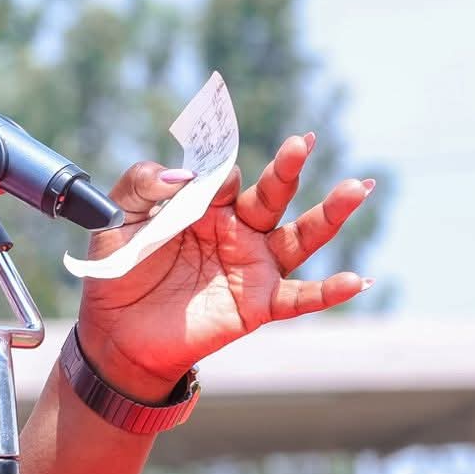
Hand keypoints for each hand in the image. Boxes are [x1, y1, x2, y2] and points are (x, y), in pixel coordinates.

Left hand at [75, 133, 372, 399]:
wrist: (116, 332)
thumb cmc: (121, 271)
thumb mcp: (118, 219)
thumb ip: (141, 185)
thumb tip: (182, 174)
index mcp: (206, 204)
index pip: (223, 176)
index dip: (215, 174)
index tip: (204, 180)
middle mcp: (238, 229)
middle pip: (272, 194)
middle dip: (288, 167)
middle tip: (303, 141)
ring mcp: (253, 266)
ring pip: (300, 236)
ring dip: (330, 214)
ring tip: (358, 189)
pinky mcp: (257, 304)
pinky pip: (300, 297)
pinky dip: (330, 291)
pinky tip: (358, 281)